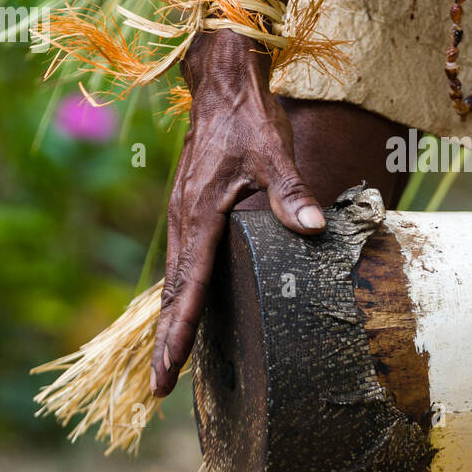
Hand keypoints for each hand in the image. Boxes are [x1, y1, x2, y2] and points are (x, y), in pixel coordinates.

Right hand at [150, 30, 324, 396]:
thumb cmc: (248, 118)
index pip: (188, 286)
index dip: (180, 331)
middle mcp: (183, 221)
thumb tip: (311, 229)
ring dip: (170, 322)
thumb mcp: (273, 152)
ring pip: (172, 281)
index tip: (169, 369)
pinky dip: (178, 295)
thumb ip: (291, 193)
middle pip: (171, 293)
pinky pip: (180, 264)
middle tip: (159, 387)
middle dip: (166, 341)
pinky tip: (185, 313)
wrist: (222, 84)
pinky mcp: (189, 211)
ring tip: (168, 364)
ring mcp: (182, 217)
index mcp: (199, 214)